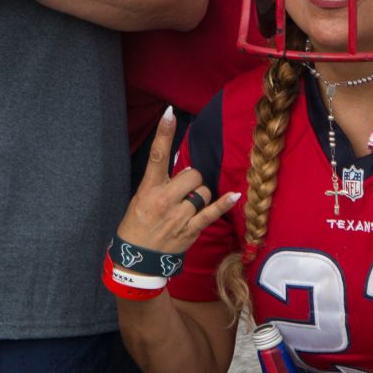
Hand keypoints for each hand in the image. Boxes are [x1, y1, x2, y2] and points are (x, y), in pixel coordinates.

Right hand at [115, 112, 240, 253]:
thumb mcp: (140, 198)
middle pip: (192, 174)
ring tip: (188, 207)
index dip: (164, 133)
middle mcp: (164, 200)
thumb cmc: (137, 225)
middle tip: (184, 191)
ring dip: (200, 195)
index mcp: (149, 189)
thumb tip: (184, 169)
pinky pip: (211, 212)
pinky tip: (235, 195)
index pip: (157, 156)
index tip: (170, 113)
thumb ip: (160, 183)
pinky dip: (224, 203)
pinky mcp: (191, 229)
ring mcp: (179, 215)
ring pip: (203, 192)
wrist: (137, 258)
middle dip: (192, 179)